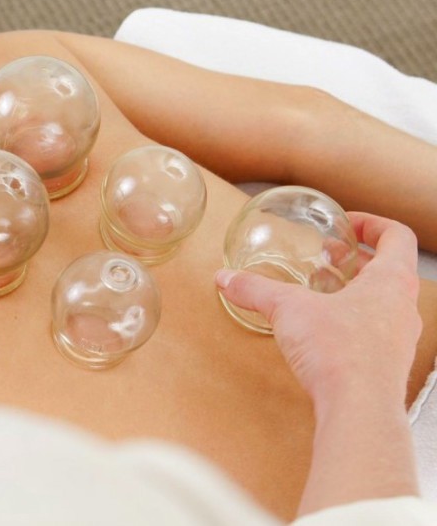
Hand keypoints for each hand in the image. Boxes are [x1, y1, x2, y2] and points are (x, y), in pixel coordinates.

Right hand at [215, 211, 420, 407]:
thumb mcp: (288, 309)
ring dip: (356, 291)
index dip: (373, 224)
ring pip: (385, 302)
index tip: (349, 224)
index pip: (397, 236)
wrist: (358, 408)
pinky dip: (353, 322)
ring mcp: (400, 339)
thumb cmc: (341, 354)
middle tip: (330, 257)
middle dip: (358, 260)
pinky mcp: (387, 365)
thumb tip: (227, 279)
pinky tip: (323, 330)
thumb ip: (256, 290)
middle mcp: (404, 308)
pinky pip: (376, 333)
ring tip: (323, 292)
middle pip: (391, 270)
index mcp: (392, 282)